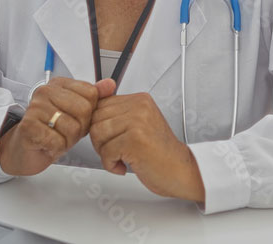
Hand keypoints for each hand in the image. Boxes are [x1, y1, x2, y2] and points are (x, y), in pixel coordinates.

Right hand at [0, 77, 116, 176]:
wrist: (25, 149)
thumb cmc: (51, 130)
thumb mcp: (76, 113)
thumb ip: (93, 97)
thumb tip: (110, 84)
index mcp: (58, 84)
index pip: (91, 94)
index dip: (89, 114)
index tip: (75, 118)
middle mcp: (45, 91)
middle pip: (84, 111)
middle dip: (80, 128)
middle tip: (65, 132)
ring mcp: (35, 107)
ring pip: (73, 128)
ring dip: (68, 141)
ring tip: (56, 138)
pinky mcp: (29, 126)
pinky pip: (58, 141)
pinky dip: (56, 148)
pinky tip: (48, 145)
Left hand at [88, 92, 205, 203]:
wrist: (182, 172)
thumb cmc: (159, 153)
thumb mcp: (139, 124)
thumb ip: (118, 115)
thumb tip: (90, 110)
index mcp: (139, 99)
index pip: (100, 104)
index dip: (99, 126)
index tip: (111, 138)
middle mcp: (139, 106)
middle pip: (95, 118)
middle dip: (99, 140)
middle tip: (116, 151)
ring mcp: (138, 122)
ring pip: (97, 133)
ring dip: (104, 152)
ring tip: (121, 158)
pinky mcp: (135, 140)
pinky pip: (106, 151)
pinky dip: (110, 164)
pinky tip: (124, 166)